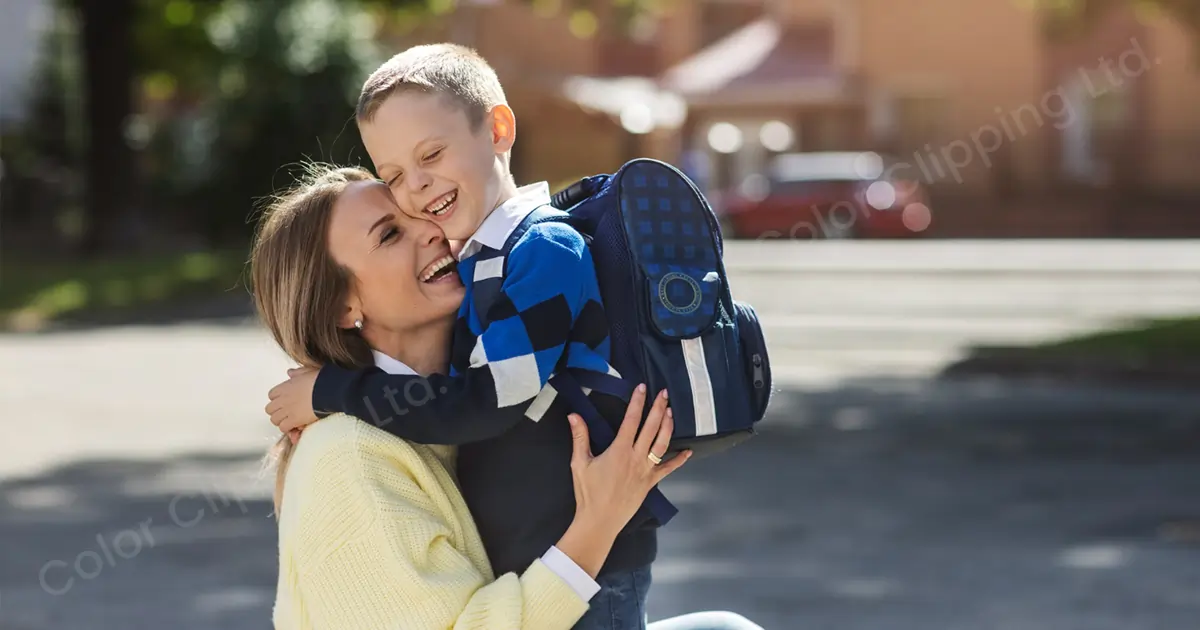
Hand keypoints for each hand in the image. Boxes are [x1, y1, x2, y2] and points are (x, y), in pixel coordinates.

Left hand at [266, 367, 319, 432]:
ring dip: (281, 421)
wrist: (329, 390)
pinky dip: (288, 428)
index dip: (277, 399)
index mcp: (286, 386)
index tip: (284, 401)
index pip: (271, 395)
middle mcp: (283, 398)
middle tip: (286, 413)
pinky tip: (295, 426)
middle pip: (270, 409)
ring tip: (290, 421)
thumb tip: (290, 372)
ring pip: (274, 420)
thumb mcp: (308, 371)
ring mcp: (288, 410)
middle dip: (276, 412)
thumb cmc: (322, 380)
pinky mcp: (294, 420)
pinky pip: (283, 428)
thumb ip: (297, 373)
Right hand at [566, 384, 690, 540]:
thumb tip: (574, 415)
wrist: (600, 521)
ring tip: (671, 412)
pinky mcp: (651, 483)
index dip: (637, 402)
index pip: (631, 420)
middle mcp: (636, 458)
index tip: (642, 388)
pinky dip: (679, 460)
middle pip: (651, 428)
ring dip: (668, 427)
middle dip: (659, 408)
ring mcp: (646, 471)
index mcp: (619, 450)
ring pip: (662, 445)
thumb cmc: (588, 493)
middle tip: (664, 393)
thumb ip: (580, 437)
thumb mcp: (580, 463)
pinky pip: (668, 469)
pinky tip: (688, 452)